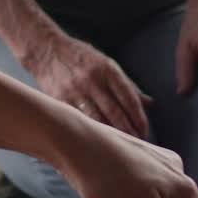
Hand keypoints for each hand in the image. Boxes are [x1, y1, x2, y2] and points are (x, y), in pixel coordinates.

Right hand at [25, 31, 151, 137]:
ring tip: (120, 147)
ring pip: (97, 120)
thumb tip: (149, 103)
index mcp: (108, 70)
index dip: (139, 118)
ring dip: (111, 136)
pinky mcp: (61, 99)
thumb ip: (127, 85)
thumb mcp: (107, 64)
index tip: (145, 131)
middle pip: (115, 113)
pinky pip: (79, 120)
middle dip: (129, 131)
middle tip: (136, 143)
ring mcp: (76, 91)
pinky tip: (99, 141)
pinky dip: (91, 131)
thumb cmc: (81, 58)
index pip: (129, 98)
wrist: (48, 51)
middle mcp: (93, 80)